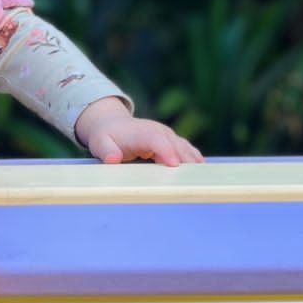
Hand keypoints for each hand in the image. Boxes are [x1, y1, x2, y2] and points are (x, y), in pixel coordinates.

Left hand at [74, 98, 202, 166]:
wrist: (111, 124)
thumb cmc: (106, 136)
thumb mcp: (100, 143)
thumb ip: (106, 151)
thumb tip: (113, 159)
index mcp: (142, 132)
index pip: (157, 140)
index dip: (166, 151)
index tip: (174, 164)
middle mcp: (158, 132)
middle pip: (176, 145)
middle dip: (186, 161)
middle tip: (193, 179)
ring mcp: (168, 136)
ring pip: (185, 148)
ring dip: (194, 162)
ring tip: (203, 178)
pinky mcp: (172, 141)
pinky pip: (187, 150)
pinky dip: (195, 160)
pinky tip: (202, 172)